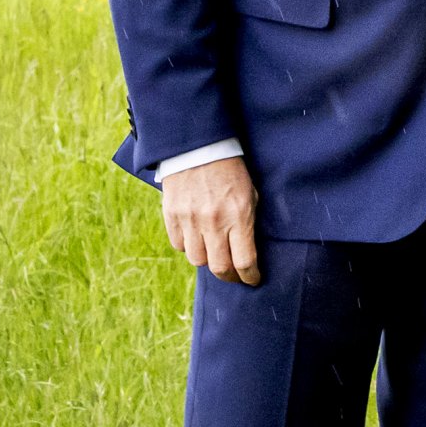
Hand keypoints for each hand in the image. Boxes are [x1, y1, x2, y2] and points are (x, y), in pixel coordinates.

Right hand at [162, 156, 260, 284]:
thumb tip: (249, 251)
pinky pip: (179, 245)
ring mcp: (190, 220)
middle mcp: (213, 222)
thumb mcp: (250, 194)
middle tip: (235, 275)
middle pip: (220, 268)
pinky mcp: (172, 215)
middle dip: (230, 277)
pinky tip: (196, 238)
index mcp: (238, 216)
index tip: (253, 279)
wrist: (199, 146)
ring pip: (197, 260)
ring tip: (214, 252)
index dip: (250, 277)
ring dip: (208, 260)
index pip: (245, 261)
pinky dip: (189, 246)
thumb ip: (248, 223)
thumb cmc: (231, 170)